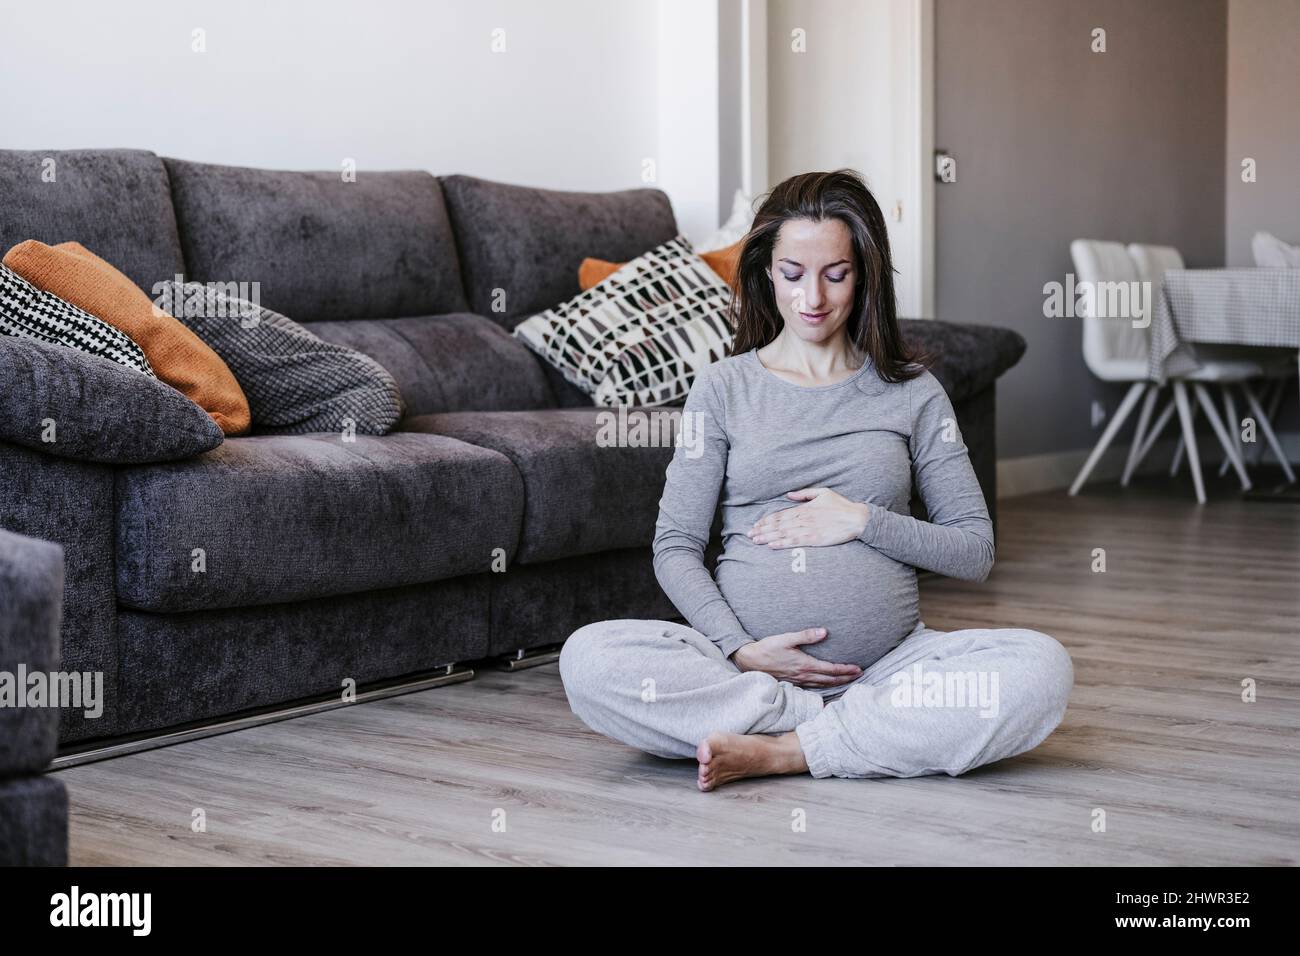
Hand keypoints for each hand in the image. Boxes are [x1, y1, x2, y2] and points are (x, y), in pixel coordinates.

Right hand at [731, 628, 863, 688]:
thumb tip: (824, 632)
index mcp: (805, 665)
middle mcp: (803, 675)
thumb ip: (806, 635)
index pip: (831, 670)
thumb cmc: (767, 648)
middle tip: (859, 675)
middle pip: (830, 680)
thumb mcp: (786, 638)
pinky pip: (813, 687)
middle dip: (846, 678)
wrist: (750, 661)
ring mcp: (798, 681)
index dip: (846, 670)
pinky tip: (826, 685)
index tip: (858, 669)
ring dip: (837, 683)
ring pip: (822, 685)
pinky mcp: (793, 682)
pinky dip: (824, 686)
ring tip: (848, 680)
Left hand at [746, 487, 868, 548]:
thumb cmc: (841, 505)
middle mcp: (803, 519)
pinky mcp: (814, 539)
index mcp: (804, 508)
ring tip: (756, 541)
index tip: (756, 525)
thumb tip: (788, 494)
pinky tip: (772, 545)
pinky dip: (782, 543)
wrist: (856, 518)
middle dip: (762, 530)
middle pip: (778, 525)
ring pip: (783, 533)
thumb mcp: (823, 493)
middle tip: (749, 535)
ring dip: (768, 537)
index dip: (766, 520)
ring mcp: (808, 529)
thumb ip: (804, 493)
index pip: (780, 515)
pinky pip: (795, 542)